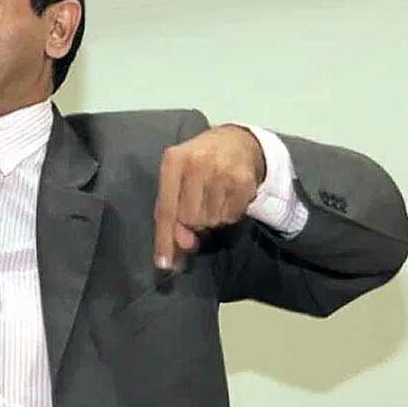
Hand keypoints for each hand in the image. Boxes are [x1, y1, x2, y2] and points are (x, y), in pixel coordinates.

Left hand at [153, 124, 264, 270]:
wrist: (236, 141)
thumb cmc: (198, 163)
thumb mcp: (177, 179)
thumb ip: (173, 211)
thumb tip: (183, 245)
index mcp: (173, 161)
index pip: (167, 208)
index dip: (164, 239)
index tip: (163, 265)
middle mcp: (197, 164)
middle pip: (189, 219)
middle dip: (192, 222)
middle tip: (198, 205)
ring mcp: (223, 171)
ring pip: (211, 221)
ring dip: (211, 218)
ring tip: (213, 196)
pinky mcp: (244, 181)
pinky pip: (230, 217)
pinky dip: (227, 214)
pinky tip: (227, 196)